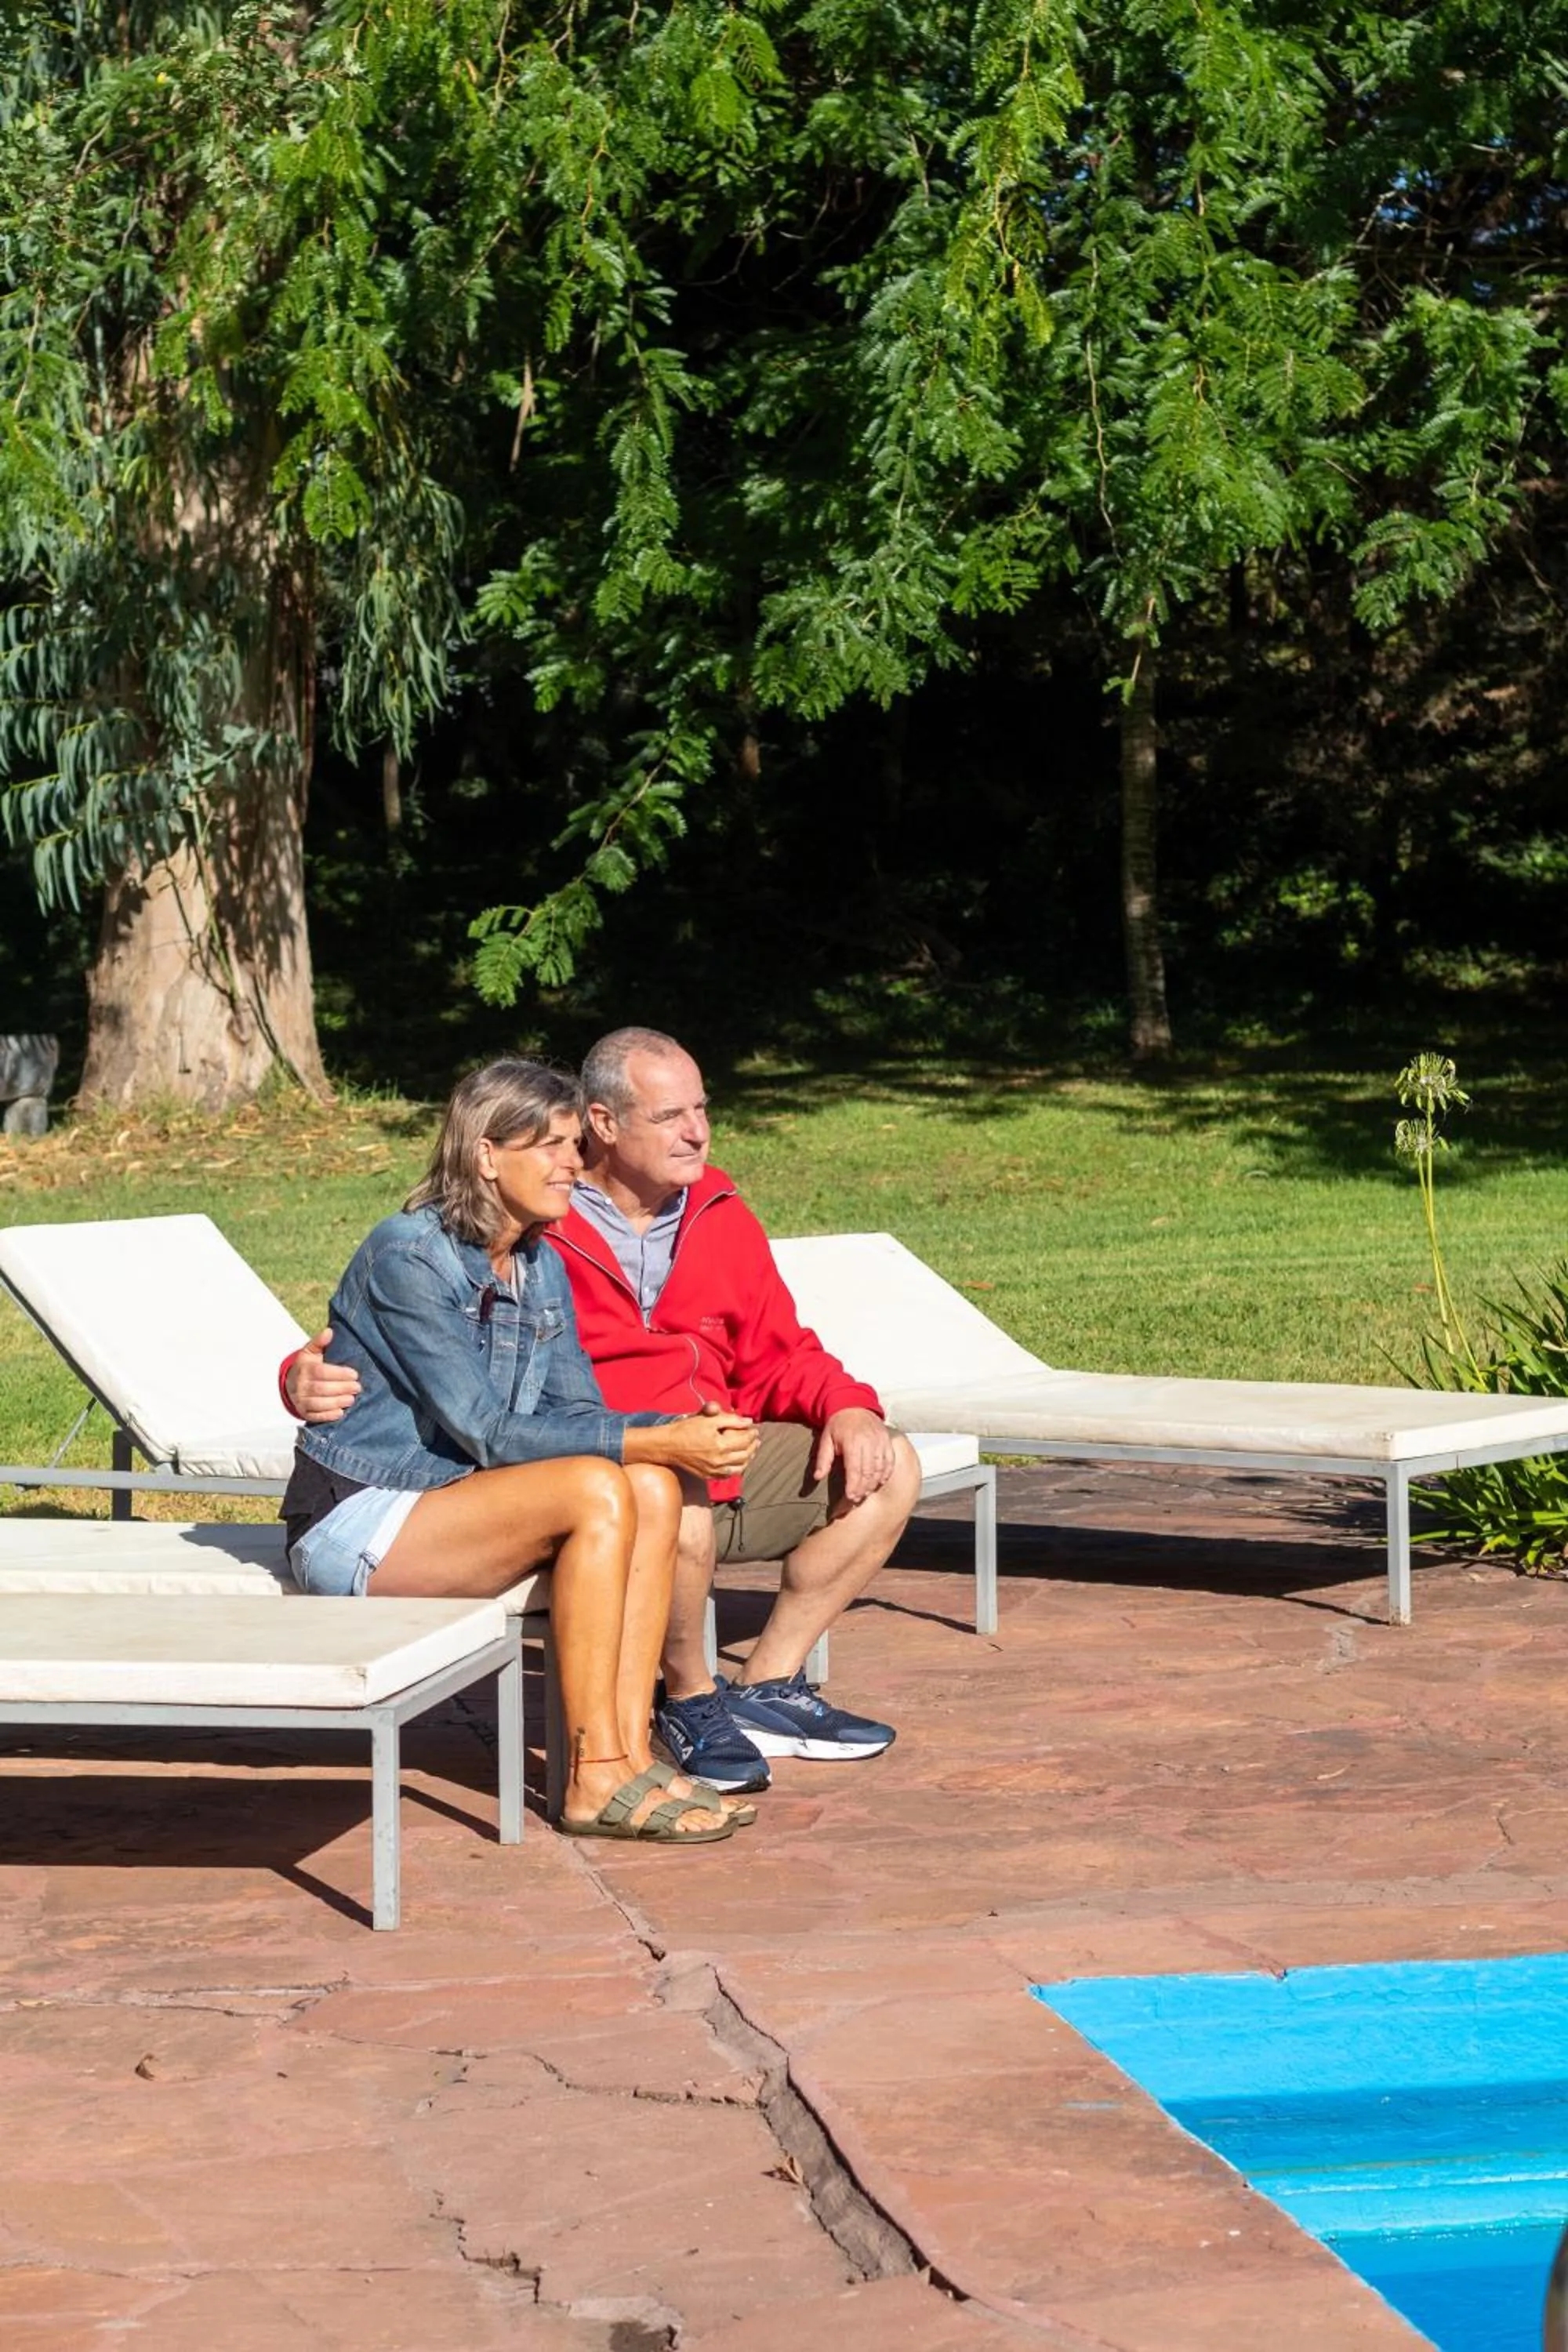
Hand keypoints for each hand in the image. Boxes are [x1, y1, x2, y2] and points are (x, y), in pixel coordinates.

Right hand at [287, 1330, 360, 1423]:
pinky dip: (328, 1415)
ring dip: (337, 1402)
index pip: (321, 1372)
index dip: (339, 1374)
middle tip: (357, 1387)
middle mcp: (300, 1385)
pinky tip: (340, 1412)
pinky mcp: (304, 1412)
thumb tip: (329, 1331)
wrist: (291, 1384)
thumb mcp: (310, 1352)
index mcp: (303, 1369)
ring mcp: (301, 1400)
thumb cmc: (307, 1366)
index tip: (355, 1374)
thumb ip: (319, 1342)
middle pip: (321, 1389)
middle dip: (341, 1388)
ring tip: (352, 1399)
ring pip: (319, 1403)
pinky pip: (315, 1416)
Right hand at [636, 1399, 758, 1480]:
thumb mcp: (708, 1419)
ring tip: (752, 1451)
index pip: (744, 1440)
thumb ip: (730, 1419)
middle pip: (745, 1455)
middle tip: (756, 1439)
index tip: (755, 1428)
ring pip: (739, 1468)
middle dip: (753, 1446)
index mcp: (720, 1445)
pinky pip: (728, 1475)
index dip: (752, 1434)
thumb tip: (748, 1421)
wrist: (668, 1446)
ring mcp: (714, 1471)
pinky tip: (739, 1462)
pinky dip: (737, 1468)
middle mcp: (719, 1461)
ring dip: (748, 1459)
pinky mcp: (708, 1476)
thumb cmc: (687, 1429)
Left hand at [811, 1406, 894, 1503]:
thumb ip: (823, 1459)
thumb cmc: (838, 1425)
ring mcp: (880, 1441)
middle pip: (868, 1471)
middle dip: (863, 1488)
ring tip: (866, 1493)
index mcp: (852, 1442)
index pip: (855, 1469)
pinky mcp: (887, 1441)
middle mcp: (868, 1441)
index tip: (850, 1497)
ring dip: (874, 1483)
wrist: (853, 1406)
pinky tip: (879, 1482)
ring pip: (880, 1468)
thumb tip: (818, 1477)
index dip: (853, 1486)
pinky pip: (890, 1460)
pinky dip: (886, 1473)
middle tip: (857, 1499)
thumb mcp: (826, 1439)